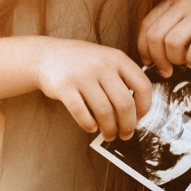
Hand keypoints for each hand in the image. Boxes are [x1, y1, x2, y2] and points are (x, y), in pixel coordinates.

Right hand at [33, 39, 151, 139]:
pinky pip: (82, 113)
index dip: (144, 107)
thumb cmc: (81, 63)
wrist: (46, 55)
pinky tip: (91, 128)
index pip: (142, 86)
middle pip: (124, 103)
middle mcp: (101, 65)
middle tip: (125, 135)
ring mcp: (82, 75)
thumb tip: (135, 114)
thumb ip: (121, 79)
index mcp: (117, 58)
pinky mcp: (64, 87)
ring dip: (109, 129)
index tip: (139, 118)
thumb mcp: (105, 59)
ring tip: (109, 135)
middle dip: (128, 125)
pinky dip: (89, 125)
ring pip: (104, 111)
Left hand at [137, 0, 190, 75]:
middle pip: (156, 37)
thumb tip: (152, 53)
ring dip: (175, 59)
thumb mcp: (189, 13)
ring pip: (172, 42)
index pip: (146, 26)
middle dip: (157, 59)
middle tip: (166, 70)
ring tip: (183, 63)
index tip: (148, 62)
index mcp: (173, 2)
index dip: (143, 48)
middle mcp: (183, 5)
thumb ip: (172, 26)